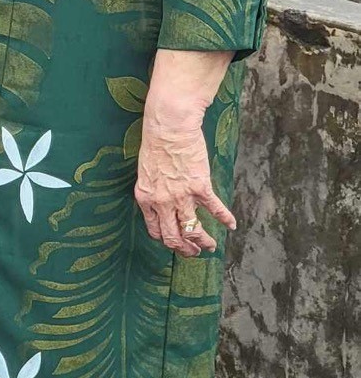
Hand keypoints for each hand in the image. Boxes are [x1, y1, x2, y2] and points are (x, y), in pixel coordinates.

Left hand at [134, 101, 235, 257]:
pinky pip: (215, 209)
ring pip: (193, 230)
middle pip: (173, 238)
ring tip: (211, 246)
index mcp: (146, 198)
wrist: (168, 125)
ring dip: (204, 242)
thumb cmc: (156, 143)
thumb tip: (163, 202)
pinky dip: (225, 219)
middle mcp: (162, 202)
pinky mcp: (199, 187)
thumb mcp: (146, 171)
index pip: (155, 231)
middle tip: (194, 252)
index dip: (167, 240)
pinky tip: (231, 225)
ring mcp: (181, 196)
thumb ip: (154, 190)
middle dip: (185, 249)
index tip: (176, 242)